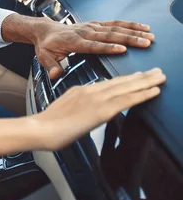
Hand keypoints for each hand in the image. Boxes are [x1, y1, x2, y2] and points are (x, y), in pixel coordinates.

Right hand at [32, 68, 164, 150]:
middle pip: (120, 81)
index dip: (124, 79)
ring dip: (146, 81)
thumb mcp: (62, 112)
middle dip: (140, 76)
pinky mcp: (102, 110)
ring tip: (160, 76)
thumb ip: (75, 109)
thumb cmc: (47, 125)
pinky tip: (154, 91)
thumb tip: (82, 114)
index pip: (107, 83)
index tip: (136, 76)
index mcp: (80, 90)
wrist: (40, 128)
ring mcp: (97, 99)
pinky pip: (127, 100)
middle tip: (156, 71)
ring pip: (127, 87)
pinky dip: (142, 94)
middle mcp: (90, 91)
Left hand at [33, 19, 154, 78]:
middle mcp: (84, 32)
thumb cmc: (46, 46)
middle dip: (129, 39)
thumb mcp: (43, 57)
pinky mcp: (95, 25)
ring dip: (133, 31)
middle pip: (109, 36)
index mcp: (73, 41)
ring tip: (149, 35)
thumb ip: (51, 66)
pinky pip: (114, 24)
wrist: (44, 30)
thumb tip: (55, 75)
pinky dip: (129, 24)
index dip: (107, 47)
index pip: (92, 45)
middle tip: (145, 43)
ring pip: (115, 28)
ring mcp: (90, 27)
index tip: (122, 49)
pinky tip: (142, 27)